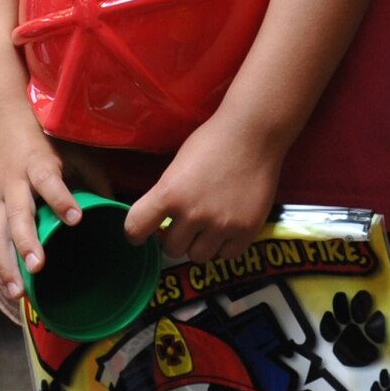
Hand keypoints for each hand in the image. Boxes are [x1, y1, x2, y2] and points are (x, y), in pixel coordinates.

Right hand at [0, 105, 81, 297]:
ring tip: (18, 291)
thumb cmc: (42, 140)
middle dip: (26, 243)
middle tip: (38, 268)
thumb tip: (118, 208)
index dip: (61, 198)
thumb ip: (94, 177)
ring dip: (5, 263)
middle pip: (17, 214)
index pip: (49, 181)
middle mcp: (12, 181)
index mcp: (38, 163)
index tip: (76, 218)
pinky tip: (2, 282)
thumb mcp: (72, 150)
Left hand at [122, 111, 284, 263]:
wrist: (254, 134)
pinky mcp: (247, 231)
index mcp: (169, 194)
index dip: (136, 233)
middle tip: (187, 223)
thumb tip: (161, 221)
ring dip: (200, 244)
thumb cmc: (212, 142)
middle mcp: (193, 214)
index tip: (142, 233)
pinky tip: (228, 228)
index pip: (135, 229)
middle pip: (171, 249)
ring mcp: (221, 225)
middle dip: (176, 237)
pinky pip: (227, 255)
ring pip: (198, 256)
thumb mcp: (177, 167)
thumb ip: (167, 196)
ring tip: (210, 226)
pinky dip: (225, 246)